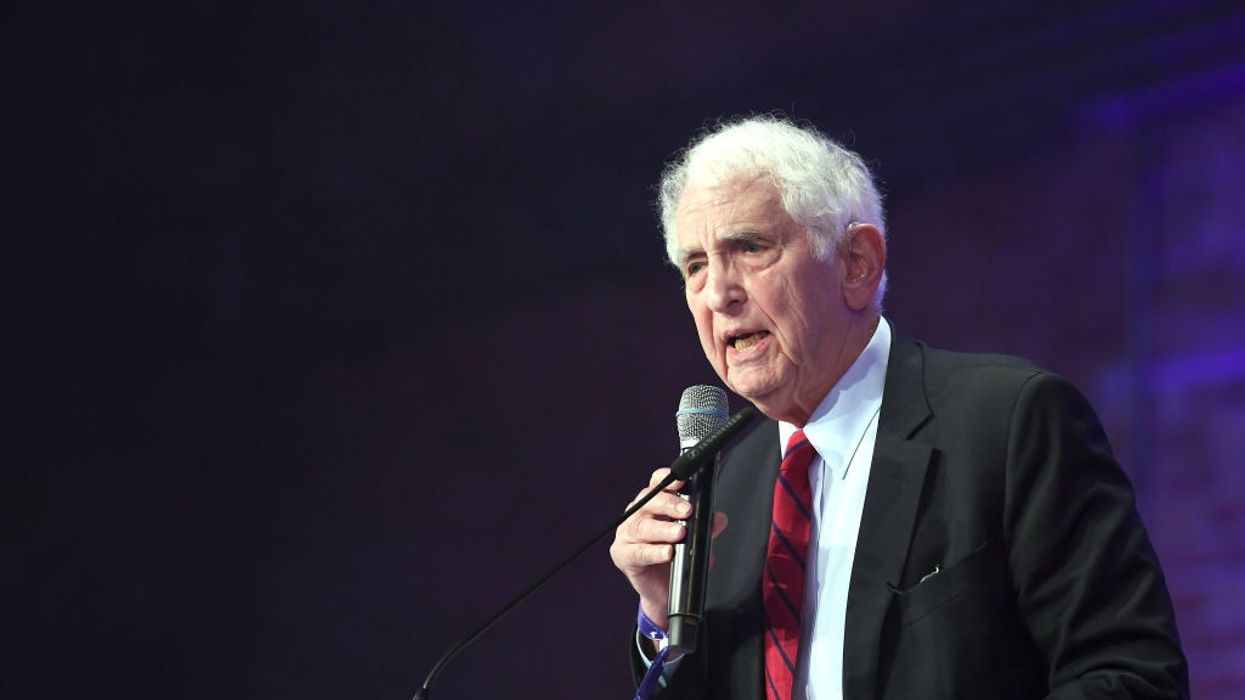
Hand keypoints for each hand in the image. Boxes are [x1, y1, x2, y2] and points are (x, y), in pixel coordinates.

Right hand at [609, 468, 727, 627]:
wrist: (664, 590)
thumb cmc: (675, 557)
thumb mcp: (695, 540)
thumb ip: (705, 527)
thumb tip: (719, 518)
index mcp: (653, 504)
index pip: (657, 483)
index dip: (667, 479)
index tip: (682, 482)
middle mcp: (637, 514)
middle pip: (648, 501)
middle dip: (669, 504)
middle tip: (687, 511)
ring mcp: (627, 534)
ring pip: (642, 526)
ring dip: (662, 529)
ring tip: (680, 534)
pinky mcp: (622, 555)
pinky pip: (637, 552)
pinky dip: (653, 552)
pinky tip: (667, 553)